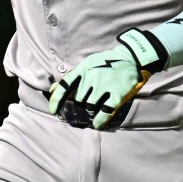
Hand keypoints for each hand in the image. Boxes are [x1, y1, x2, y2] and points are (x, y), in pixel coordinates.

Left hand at [48, 28, 166, 128]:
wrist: (131, 58)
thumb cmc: (106, 62)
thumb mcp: (87, 64)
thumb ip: (71, 78)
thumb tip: (51, 89)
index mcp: (83, 69)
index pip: (65, 85)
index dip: (56, 99)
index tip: (52, 111)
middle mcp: (92, 77)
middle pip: (79, 99)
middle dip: (82, 103)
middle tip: (89, 100)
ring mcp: (105, 86)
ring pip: (90, 106)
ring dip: (91, 110)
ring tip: (96, 107)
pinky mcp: (118, 93)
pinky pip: (105, 111)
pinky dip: (100, 120)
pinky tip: (97, 124)